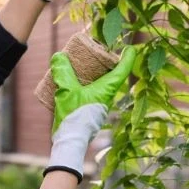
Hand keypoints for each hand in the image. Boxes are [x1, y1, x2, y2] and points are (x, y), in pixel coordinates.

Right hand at [44, 45, 135, 181]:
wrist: (71, 140)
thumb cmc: (74, 116)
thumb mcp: (66, 90)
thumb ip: (62, 72)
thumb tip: (59, 56)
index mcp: (107, 89)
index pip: (123, 69)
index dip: (127, 57)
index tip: (129, 48)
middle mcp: (107, 96)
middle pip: (112, 75)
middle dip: (107, 63)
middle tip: (98, 52)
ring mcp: (101, 104)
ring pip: (101, 84)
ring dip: (95, 74)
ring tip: (82, 65)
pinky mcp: (93, 110)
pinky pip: (93, 92)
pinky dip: (87, 84)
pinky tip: (74, 83)